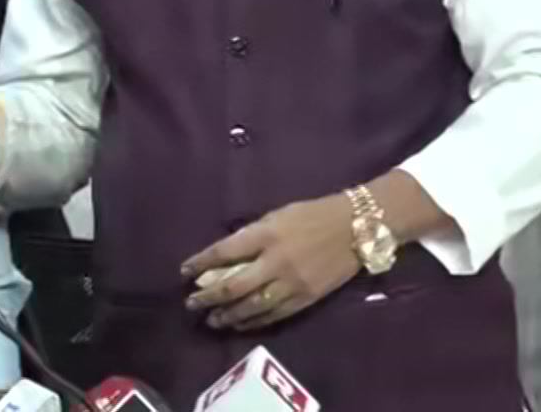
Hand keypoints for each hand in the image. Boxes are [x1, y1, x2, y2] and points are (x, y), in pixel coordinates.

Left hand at [181, 193, 360, 330]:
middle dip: (208, 298)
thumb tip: (223, 258)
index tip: (184, 272)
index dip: (200, 264)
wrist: (356, 228)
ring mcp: (292, 284)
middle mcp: (276, 262)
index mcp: (265, 235)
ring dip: (228, 316)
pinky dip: (254, 322)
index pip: (223, 253)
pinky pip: (274, 315)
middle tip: (191, 304)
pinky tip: (240, 324)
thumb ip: (250, 237)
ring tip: (212, 320)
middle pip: (234, 286)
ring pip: (252, 307)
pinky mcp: (307, 299)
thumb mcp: (275, 217)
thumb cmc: (310, 215)